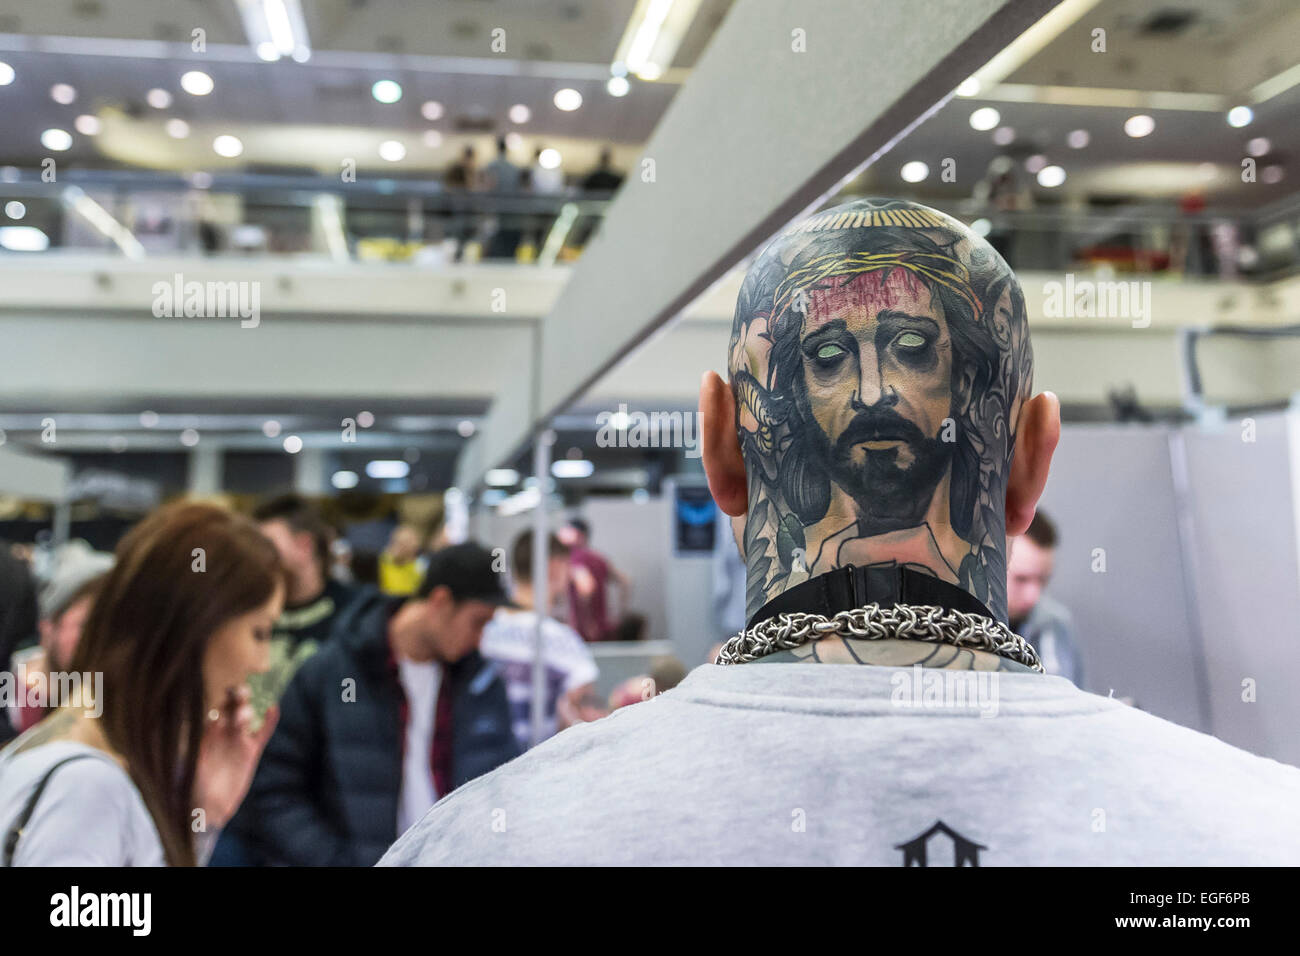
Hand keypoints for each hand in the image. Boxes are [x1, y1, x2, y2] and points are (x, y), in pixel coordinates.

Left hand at [193, 685, 278, 829]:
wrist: (208, 808)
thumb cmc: (192, 787)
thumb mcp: (189, 765)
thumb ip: (196, 746)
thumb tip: (200, 724)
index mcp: (205, 734)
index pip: (213, 712)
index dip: (216, 704)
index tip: (217, 703)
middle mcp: (222, 733)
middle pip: (231, 708)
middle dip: (234, 697)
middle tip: (236, 691)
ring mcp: (238, 741)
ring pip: (245, 717)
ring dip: (245, 711)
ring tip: (242, 717)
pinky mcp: (251, 751)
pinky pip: (263, 732)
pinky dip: (269, 721)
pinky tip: (273, 708)